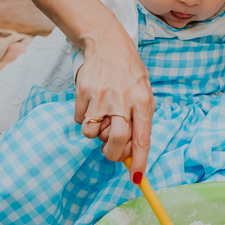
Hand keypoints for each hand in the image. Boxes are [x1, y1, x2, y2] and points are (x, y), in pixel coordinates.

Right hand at [74, 24, 154, 176]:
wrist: (107, 45)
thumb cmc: (129, 74)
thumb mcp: (145, 92)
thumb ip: (142, 121)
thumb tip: (134, 153)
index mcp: (143, 101)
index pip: (143, 139)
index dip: (139, 162)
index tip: (136, 179)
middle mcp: (122, 100)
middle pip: (116, 141)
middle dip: (113, 154)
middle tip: (112, 152)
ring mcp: (101, 97)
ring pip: (92, 134)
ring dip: (96, 133)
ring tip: (103, 117)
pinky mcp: (83, 93)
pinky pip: (80, 120)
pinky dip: (85, 119)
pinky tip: (93, 104)